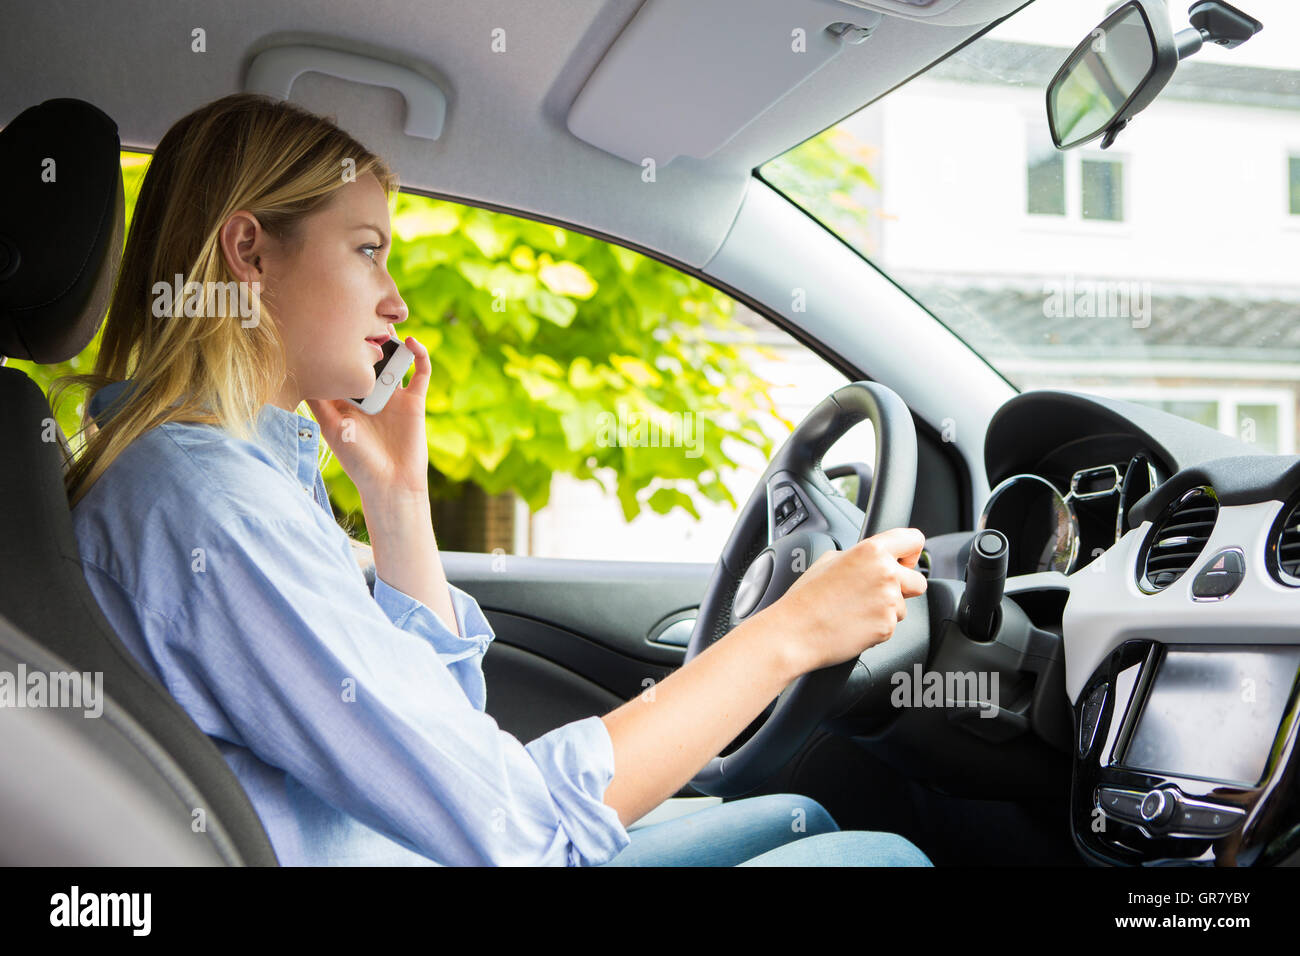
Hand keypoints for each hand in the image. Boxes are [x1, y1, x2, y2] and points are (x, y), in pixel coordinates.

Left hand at [307, 328, 431, 501]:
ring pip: (394, 359)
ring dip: (391, 341)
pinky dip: (421, 356)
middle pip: (369, 357)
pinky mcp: (415, 401)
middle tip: (360, 311)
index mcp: (348, 399)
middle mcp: (371, 394)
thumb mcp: (331, 428)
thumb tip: (304, 371)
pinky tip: (413, 343)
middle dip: (365, 336)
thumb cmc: (358, 461)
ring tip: (384, 321)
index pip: (344, 364)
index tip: (331, 321)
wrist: (390, 484)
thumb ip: (320, 401)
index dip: (339, 344)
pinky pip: (421, 372)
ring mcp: (394, 395)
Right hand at [755, 527, 927, 674]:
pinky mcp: (887, 626)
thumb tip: (871, 559)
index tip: (904, 561)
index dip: (910, 552)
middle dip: (903, 588)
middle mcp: (886, 573)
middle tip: (876, 593)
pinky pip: (891, 625)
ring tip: (855, 611)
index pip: (914, 540)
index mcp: (872, 551)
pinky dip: (876, 627)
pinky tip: (854, 624)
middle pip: (918, 580)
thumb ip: (859, 556)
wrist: (795, 631)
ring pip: (903, 607)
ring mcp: (889, 601)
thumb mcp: (828, 560)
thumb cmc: (806, 598)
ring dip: (886, 610)